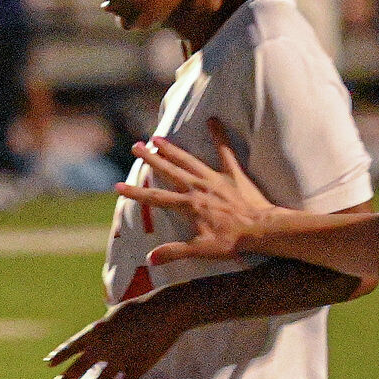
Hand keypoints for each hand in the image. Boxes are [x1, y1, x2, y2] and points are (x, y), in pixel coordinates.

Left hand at [44, 292, 185, 378]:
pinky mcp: (136, 367)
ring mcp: (119, 360)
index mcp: (97, 331)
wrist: (165, 311)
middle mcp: (103, 348)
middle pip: (79, 368)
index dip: (61, 354)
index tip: (49, 362)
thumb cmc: (142, 309)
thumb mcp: (116, 314)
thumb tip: (96, 335)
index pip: (73, 346)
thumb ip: (104, 328)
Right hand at [114, 119, 276, 265]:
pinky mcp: (232, 174)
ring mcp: (215, 178)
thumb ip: (173, 252)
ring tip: (157, 137)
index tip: (117, 186)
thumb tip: (149, 258)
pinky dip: (219, 135)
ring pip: (188, 159)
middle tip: (136, 146)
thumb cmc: (232, 241)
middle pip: (169, 171)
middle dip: (150, 159)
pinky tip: (212, 119)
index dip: (135, 193)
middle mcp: (197, 188)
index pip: (155, 198)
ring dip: (172, 149)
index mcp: (188, 205)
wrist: (261, 229)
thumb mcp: (200, 250)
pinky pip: (225, 151)